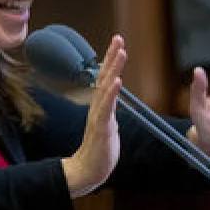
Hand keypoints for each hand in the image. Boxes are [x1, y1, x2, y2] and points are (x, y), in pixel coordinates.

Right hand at [61, 35, 124, 197]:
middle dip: (112, 57)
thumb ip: (110, 109)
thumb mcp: (108, 124)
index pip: (107, 78)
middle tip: (118, 38)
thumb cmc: (100, 149)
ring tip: (121, 52)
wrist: (88, 171)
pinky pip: (106, 107)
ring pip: (107, 88)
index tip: (118, 43)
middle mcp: (98, 107)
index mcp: (102, 106)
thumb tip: (114, 97)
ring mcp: (99, 116)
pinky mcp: (101, 127)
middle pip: (106, 77)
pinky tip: (118, 81)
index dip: (112, 60)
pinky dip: (112, 93)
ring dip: (114, 69)